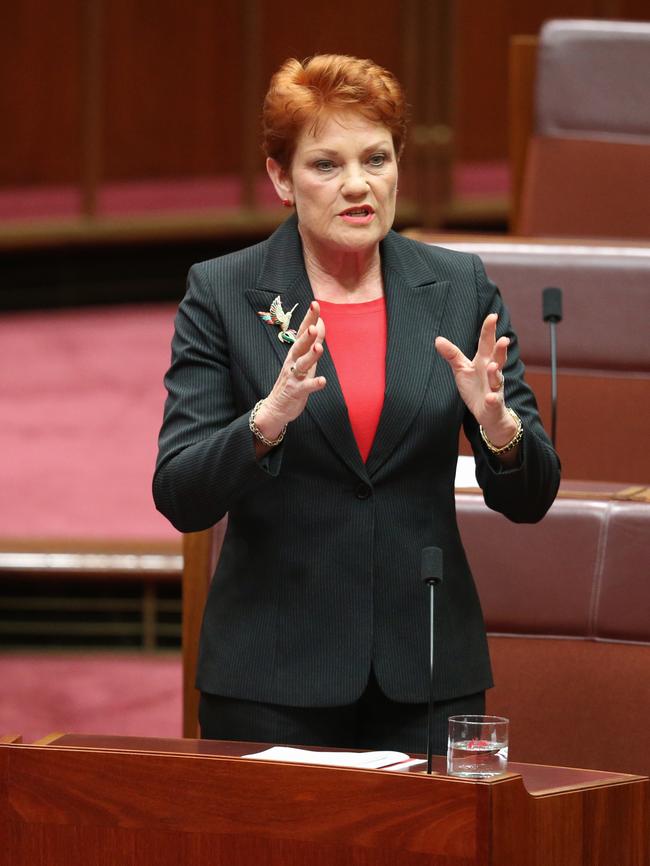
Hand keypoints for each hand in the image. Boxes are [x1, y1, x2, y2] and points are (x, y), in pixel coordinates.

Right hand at [253, 301, 326, 443]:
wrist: (277, 407)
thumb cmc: (293, 380)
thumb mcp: (304, 359)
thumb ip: (313, 341)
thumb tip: (320, 322)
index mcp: (296, 353)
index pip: (303, 332)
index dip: (309, 319)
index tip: (315, 304)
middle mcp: (293, 362)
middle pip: (300, 346)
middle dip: (307, 335)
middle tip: (314, 325)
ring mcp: (294, 377)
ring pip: (302, 364)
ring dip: (310, 356)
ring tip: (319, 348)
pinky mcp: (296, 391)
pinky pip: (306, 387)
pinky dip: (314, 384)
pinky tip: (322, 381)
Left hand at [435, 313, 517, 446]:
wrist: (487, 413)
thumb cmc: (475, 387)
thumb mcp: (462, 369)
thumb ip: (452, 355)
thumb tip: (438, 339)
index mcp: (484, 361)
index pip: (487, 343)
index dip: (489, 330)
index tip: (493, 316)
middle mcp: (492, 372)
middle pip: (497, 358)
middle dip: (501, 350)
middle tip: (503, 339)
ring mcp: (494, 388)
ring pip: (497, 378)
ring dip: (496, 373)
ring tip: (492, 366)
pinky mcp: (493, 403)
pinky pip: (494, 401)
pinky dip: (493, 399)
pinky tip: (491, 397)